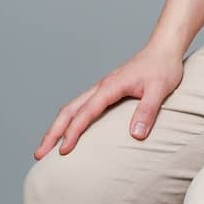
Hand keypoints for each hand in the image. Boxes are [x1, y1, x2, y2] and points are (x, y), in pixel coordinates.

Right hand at [35, 41, 184, 157]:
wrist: (164, 50)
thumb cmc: (163, 68)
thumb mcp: (159, 90)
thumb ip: (147, 111)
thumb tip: (136, 135)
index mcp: (110, 87)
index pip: (86, 112)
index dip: (73, 132)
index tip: (63, 150)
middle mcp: (101, 87)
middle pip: (69, 111)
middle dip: (53, 133)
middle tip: (39, 154)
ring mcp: (102, 88)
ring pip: (72, 108)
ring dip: (58, 127)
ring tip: (47, 147)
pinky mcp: (107, 91)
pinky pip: (82, 106)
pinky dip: (70, 120)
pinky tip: (70, 131)